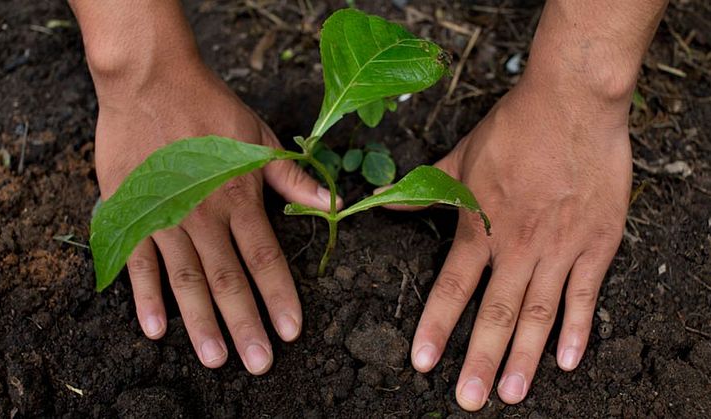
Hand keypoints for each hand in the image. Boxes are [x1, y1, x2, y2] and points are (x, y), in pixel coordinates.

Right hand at [94, 59, 335, 373]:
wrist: (150, 82)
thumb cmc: (211, 107)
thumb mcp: (260, 138)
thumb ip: (292, 178)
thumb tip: (332, 202)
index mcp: (240, 199)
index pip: (265, 259)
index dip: (280, 297)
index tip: (291, 332)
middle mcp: (204, 216)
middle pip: (229, 280)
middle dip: (245, 325)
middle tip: (258, 364)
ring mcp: (165, 217)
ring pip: (187, 280)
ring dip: (201, 322)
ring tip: (216, 358)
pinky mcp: (131, 213)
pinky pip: (139, 262)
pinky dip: (146, 296)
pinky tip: (157, 329)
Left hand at [410, 75, 631, 408]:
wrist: (571, 102)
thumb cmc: (514, 126)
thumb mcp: (459, 156)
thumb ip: (423, 188)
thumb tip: (382, 201)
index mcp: (481, 226)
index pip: (452, 287)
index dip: (436, 326)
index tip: (422, 362)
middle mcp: (517, 246)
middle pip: (496, 313)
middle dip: (479, 359)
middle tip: (469, 400)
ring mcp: (559, 248)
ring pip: (538, 313)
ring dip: (524, 357)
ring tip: (509, 393)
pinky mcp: (595, 244)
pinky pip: (585, 295)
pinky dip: (577, 330)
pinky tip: (568, 361)